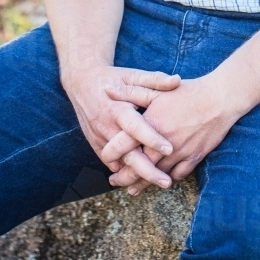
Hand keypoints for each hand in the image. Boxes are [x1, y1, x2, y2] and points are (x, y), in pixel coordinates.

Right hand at [62, 65, 181, 188]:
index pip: (135, 127)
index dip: (151, 138)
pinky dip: (125, 172)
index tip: (169, 149)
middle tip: (167, 182)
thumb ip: (154, 80)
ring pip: (119, 163)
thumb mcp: (132, 75)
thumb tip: (177, 80)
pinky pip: (111, 163)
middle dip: (147, 171)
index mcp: (118, 109)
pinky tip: (142, 180)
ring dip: (137, 176)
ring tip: (158, 184)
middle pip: (127, 154)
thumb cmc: (112, 78)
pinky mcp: (96, 145)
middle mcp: (108, 127)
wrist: (82, 83)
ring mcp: (100, 138)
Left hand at [103, 73, 241, 194]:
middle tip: (114, 181)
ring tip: (132, 188)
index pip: (123, 146)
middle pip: (137, 167)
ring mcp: (179, 153)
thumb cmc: (187, 92)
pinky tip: (161, 181)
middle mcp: (163, 143)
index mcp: (151, 125)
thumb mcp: (157, 89)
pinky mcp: (194, 158)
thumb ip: (130, 92)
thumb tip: (107, 90)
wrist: (220, 99)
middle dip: (123, 177)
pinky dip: (168, 179)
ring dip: (143, 183)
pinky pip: (178, 175)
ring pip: (156, 175)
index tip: (105, 159)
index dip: (110, 154)